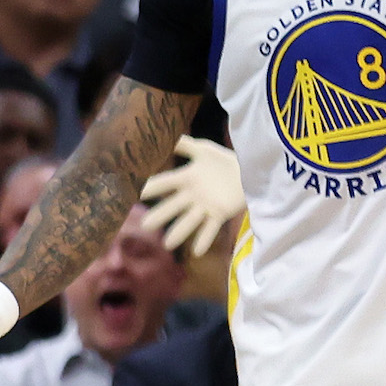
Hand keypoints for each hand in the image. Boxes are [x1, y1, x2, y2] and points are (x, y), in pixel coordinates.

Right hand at [141, 136, 245, 256]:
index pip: (165, 183)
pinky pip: (211, 229)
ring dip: (179, 233)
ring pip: (189, 221)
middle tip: (145, 226)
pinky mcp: (220, 214)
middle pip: (173, 207)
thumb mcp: (204, 150)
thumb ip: (185, 144)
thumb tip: (166, 134)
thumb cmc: (225, 161)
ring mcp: (206, 206)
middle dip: (160, 216)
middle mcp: (192, 195)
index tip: (134, 193)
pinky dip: (204, 240)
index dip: (151, 188)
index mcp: (187, 179)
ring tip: (167, 245)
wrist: (250, 171)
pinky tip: (196, 252)